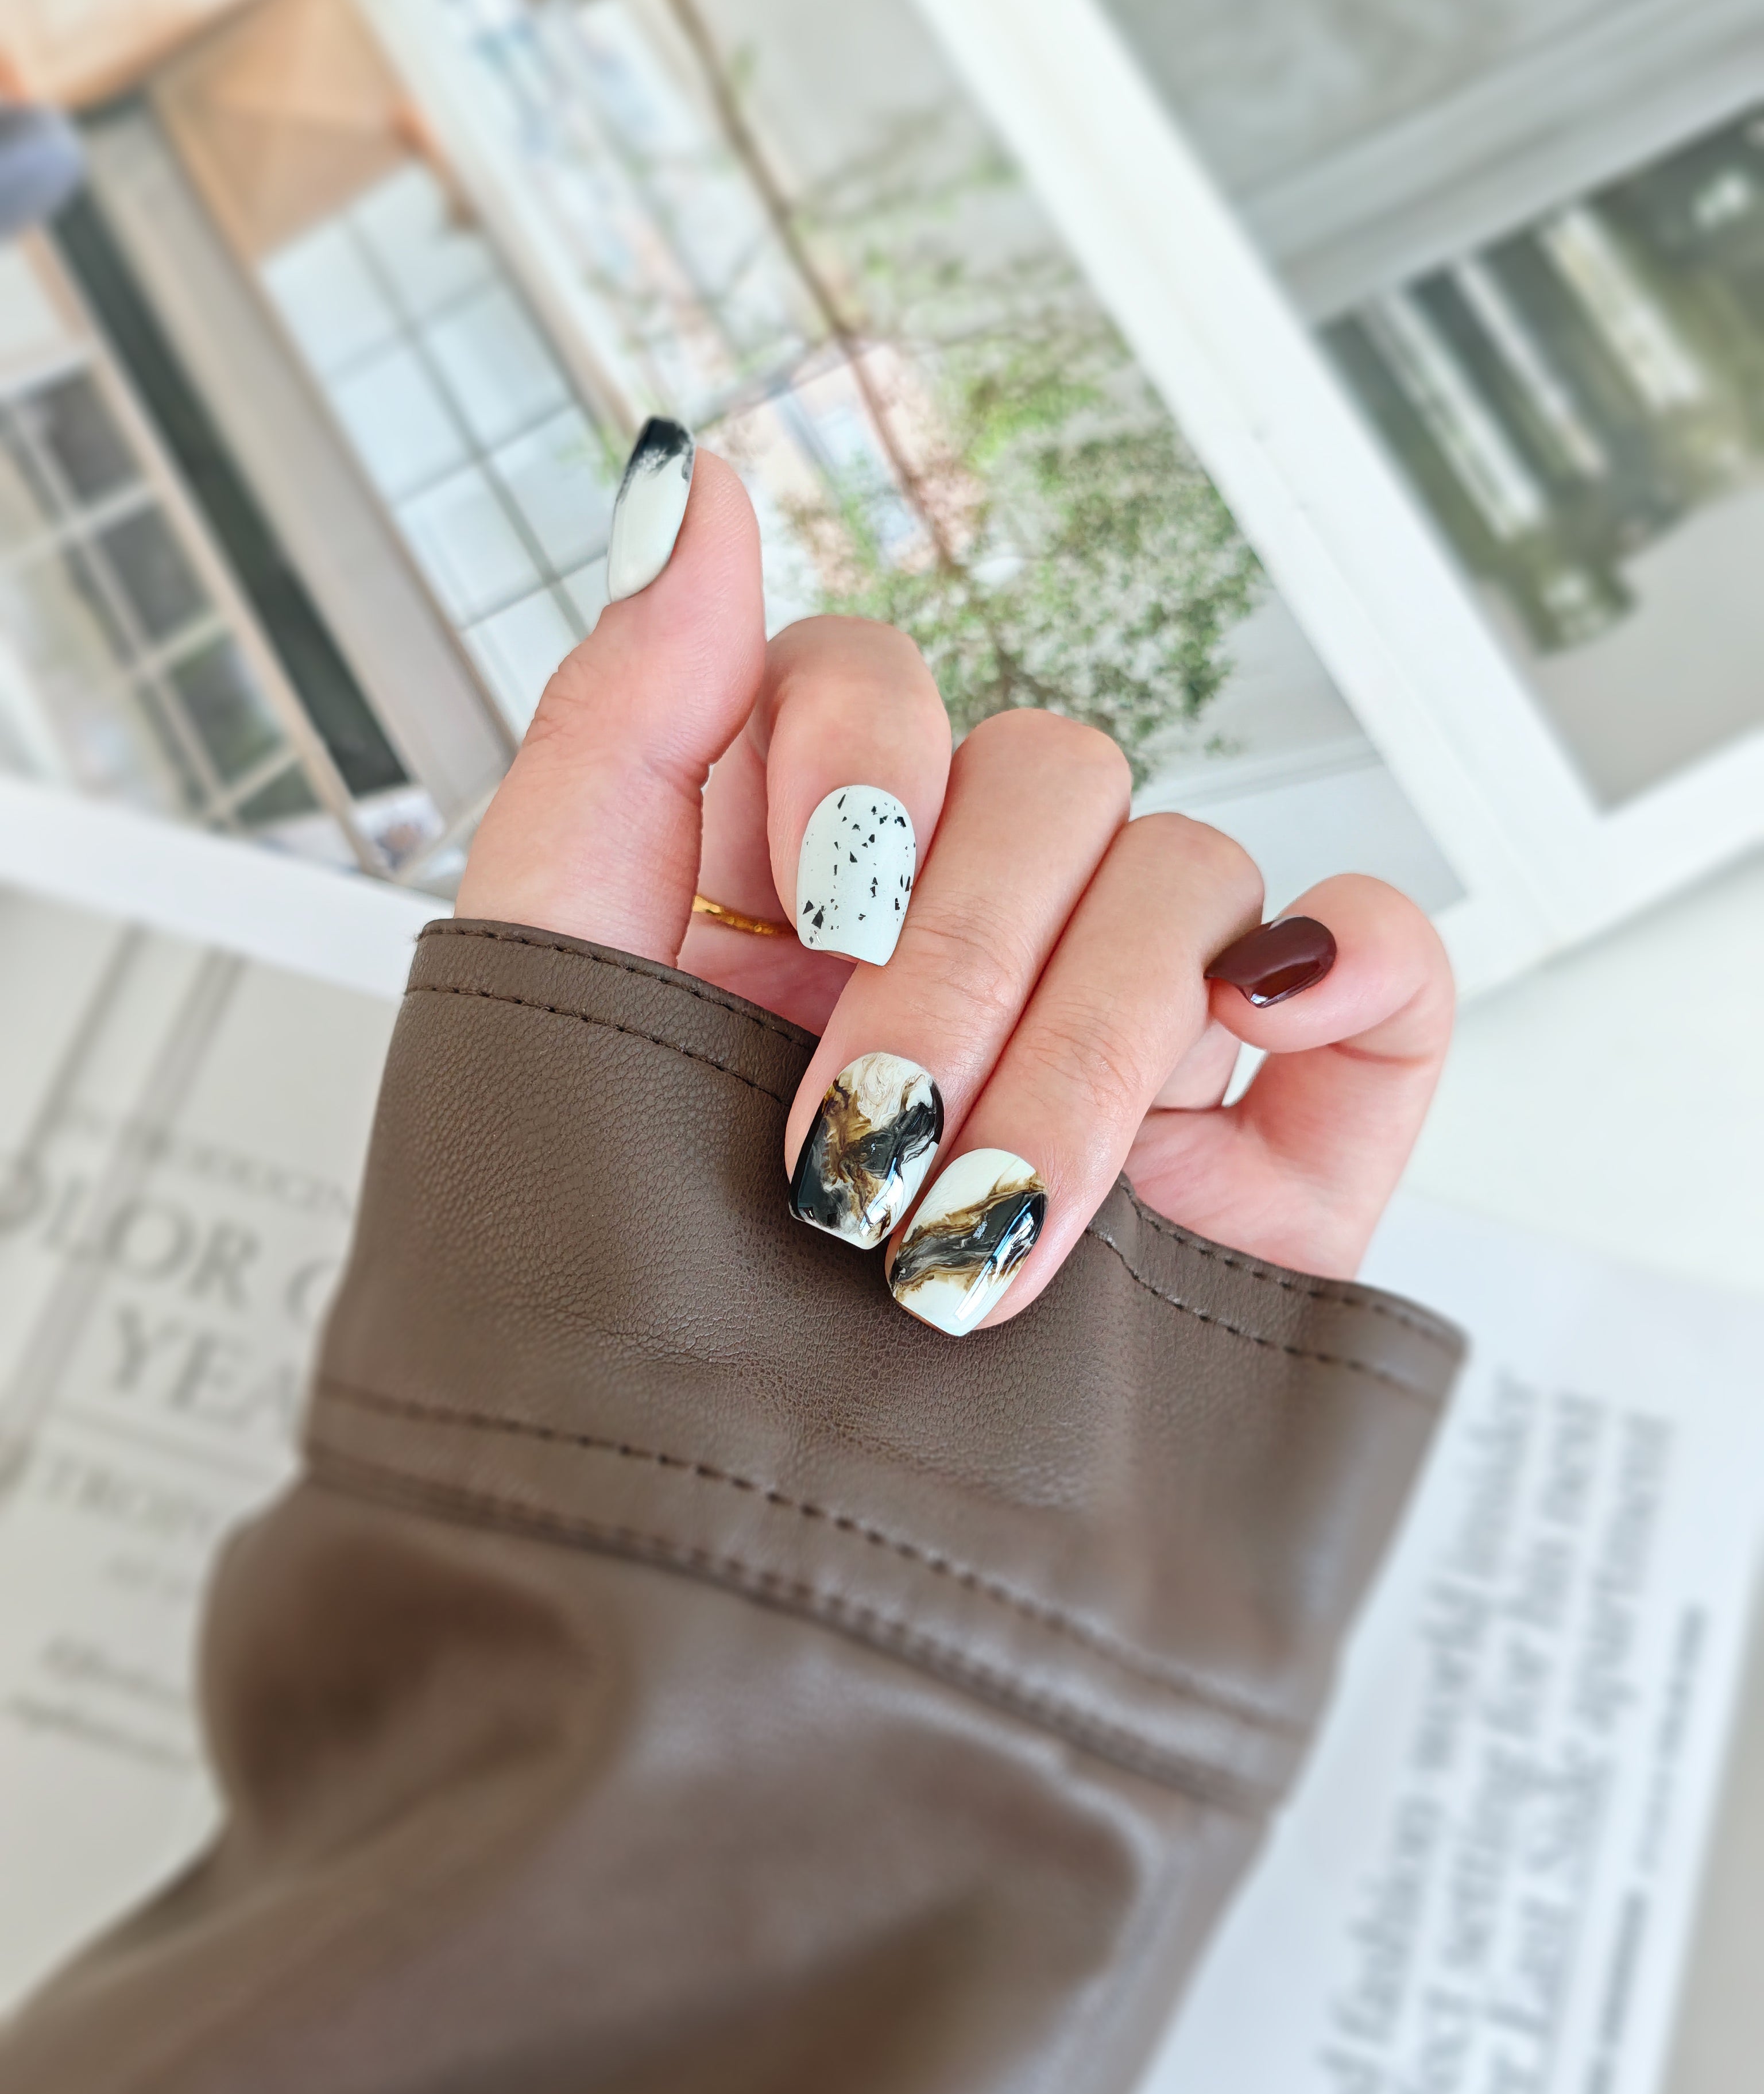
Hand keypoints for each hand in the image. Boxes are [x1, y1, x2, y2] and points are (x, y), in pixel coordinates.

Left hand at [458, 442, 1452, 1333]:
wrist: (751, 1613)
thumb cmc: (626, 1325)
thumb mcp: (559, 991)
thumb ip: (615, 724)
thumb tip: (690, 480)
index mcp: (797, 904)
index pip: (870, 688)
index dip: (848, 757)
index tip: (799, 904)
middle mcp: (968, 950)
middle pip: (1044, 770)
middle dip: (957, 951)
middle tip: (867, 1136)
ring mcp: (1131, 1039)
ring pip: (1187, 876)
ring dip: (1089, 1040)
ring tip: (983, 1233)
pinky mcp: (1273, 1145)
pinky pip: (1378, 967)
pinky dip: (1352, 963)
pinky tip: (1259, 1034)